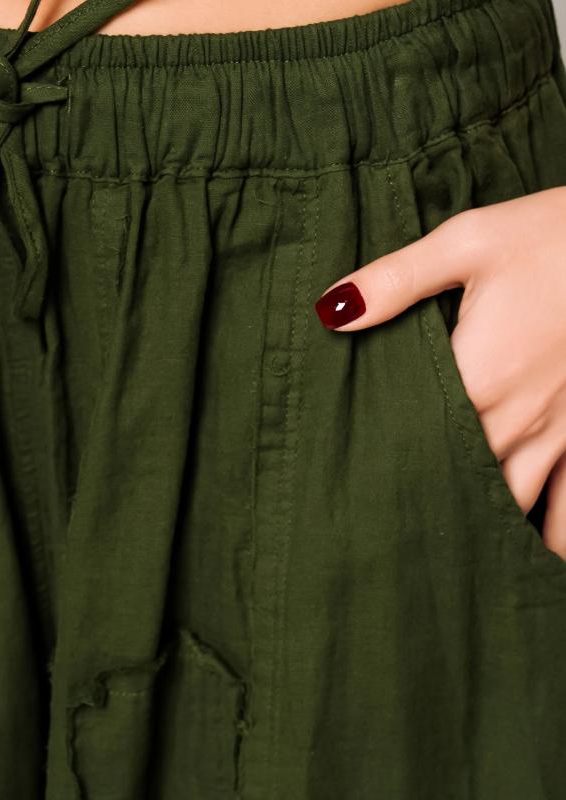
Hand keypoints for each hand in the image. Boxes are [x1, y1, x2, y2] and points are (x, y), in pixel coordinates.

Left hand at [314, 186, 565, 560]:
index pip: (409, 441)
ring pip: (514, 507)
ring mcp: (559, 434)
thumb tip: (331, 310)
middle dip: (422, 504)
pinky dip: (551, 537)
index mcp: (476, 377)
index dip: (378, 466)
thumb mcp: (467, 241)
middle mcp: (516, 420)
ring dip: (481, 528)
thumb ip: (395, 281)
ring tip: (444, 551)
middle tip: (384, 530)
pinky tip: (533, 557)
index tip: (350, 487)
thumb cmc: (552, 236)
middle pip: (457, 484)